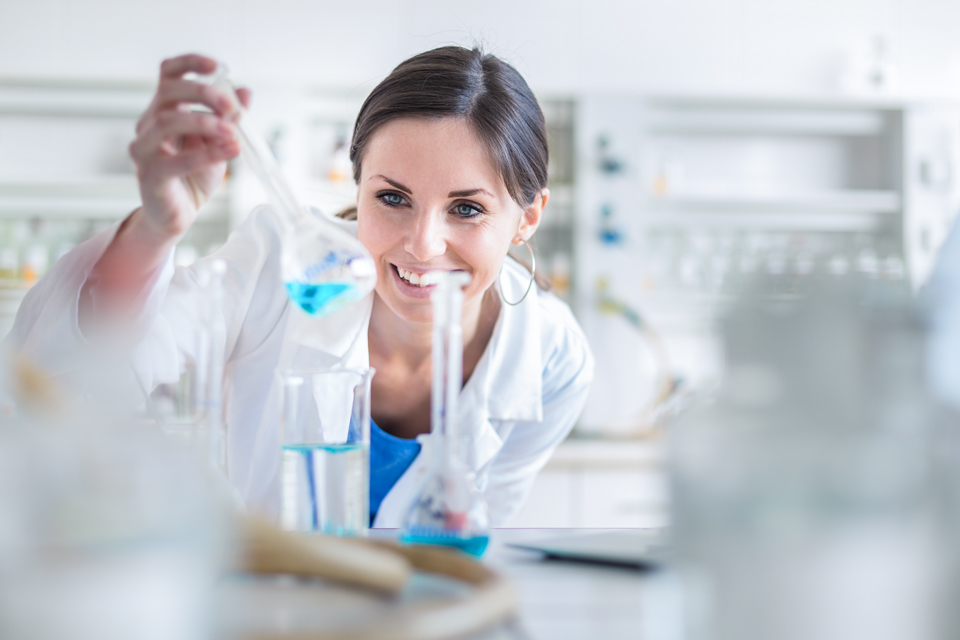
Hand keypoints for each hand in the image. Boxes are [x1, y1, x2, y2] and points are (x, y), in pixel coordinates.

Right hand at [128, 53, 250, 242]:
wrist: (178, 214)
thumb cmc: (194, 175)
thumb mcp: (218, 142)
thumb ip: (229, 118)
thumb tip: (245, 92)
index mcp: (164, 110)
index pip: (168, 74)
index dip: (190, 64)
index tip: (217, 65)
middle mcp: (149, 124)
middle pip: (168, 93)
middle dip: (203, 93)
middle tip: (232, 107)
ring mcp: (145, 149)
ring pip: (168, 122)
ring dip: (205, 122)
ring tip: (232, 133)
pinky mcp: (151, 175)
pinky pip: (176, 160)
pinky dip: (207, 154)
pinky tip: (230, 151)